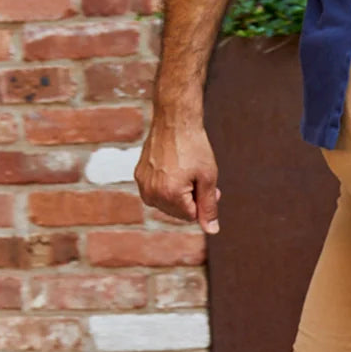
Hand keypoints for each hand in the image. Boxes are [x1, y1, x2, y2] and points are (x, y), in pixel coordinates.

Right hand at [134, 113, 221, 233]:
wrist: (174, 120)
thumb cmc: (194, 148)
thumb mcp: (208, 179)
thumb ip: (209, 207)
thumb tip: (212, 231)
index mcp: (169, 196)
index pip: (192, 216)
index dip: (203, 202)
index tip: (210, 186)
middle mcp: (151, 193)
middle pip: (178, 212)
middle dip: (192, 199)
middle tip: (200, 178)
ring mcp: (142, 184)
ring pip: (168, 203)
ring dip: (181, 193)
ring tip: (187, 173)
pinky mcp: (139, 175)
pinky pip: (158, 192)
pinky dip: (168, 186)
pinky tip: (174, 169)